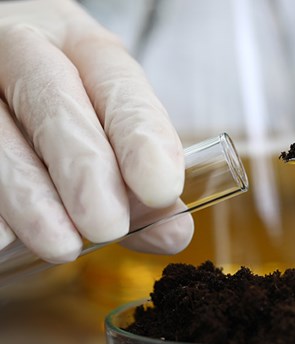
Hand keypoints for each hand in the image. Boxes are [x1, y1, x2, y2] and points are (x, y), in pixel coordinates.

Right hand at [0, 0, 192, 262]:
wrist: (0, 70)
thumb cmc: (66, 102)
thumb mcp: (108, 122)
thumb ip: (142, 180)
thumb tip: (174, 232)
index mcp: (81, 44)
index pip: (117, 80)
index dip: (140, 134)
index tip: (161, 188)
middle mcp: (24, 48)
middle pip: (52, 101)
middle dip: (83, 168)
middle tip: (107, 225)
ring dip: (29, 195)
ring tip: (61, 245)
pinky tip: (4, 239)